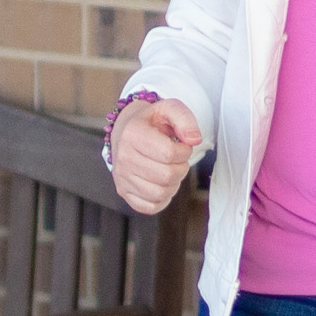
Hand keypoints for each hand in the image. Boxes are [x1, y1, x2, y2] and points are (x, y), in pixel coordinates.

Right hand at [110, 98, 201, 214]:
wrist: (127, 131)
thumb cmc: (152, 122)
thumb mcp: (168, 109)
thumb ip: (184, 118)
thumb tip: (194, 139)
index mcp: (132, 134)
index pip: (169, 154)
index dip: (184, 151)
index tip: (182, 146)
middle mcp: (123, 157)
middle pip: (167, 176)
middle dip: (181, 168)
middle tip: (178, 159)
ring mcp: (121, 177)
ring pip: (160, 193)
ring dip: (174, 183)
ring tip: (170, 169)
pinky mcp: (124, 192)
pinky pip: (151, 206)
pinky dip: (163, 197)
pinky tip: (162, 182)